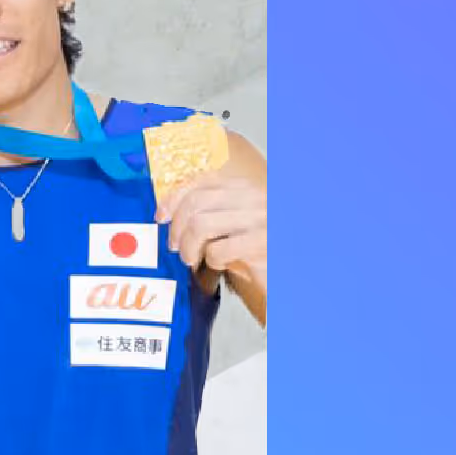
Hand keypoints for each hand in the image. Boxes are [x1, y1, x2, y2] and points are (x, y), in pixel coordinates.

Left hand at [159, 172, 265, 286]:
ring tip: (191, 258)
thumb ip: (210, 211)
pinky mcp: (262, 244)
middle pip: (196, 202)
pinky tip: (219, 264)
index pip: (202, 181)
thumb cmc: (259, 249)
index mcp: (247, 188)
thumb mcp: (234, 223)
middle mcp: (256, 197)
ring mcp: (260, 219)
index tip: (161, 216)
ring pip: (201, 225)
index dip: (175, 197)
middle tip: (175, 245)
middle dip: (177, 227)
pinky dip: (211, 261)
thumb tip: (170, 211)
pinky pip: (217, 250)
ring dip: (189, 246)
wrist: (294, 274)